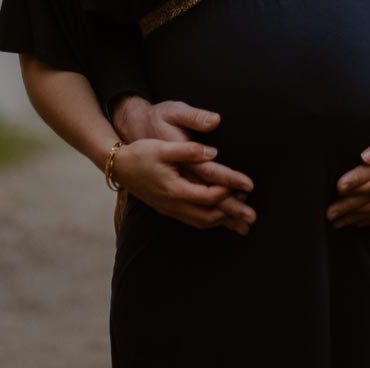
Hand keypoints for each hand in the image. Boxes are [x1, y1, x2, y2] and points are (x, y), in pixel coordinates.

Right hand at [114, 138, 257, 233]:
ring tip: (240, 223)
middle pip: (208, 216)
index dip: (229, 192)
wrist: (118, 165)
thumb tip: (213, 153)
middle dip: (231, 216)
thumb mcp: (164, 147)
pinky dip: (208, 221)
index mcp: (175, 189)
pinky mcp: (167, 208)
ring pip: (200, 222)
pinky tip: (217, 219)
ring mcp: (169, 208)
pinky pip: (192, 220)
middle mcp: (173, 203)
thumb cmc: (141, 153)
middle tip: (251, 216)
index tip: (247, 188)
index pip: (208, 196)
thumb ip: (189, 150)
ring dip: (221, 222)